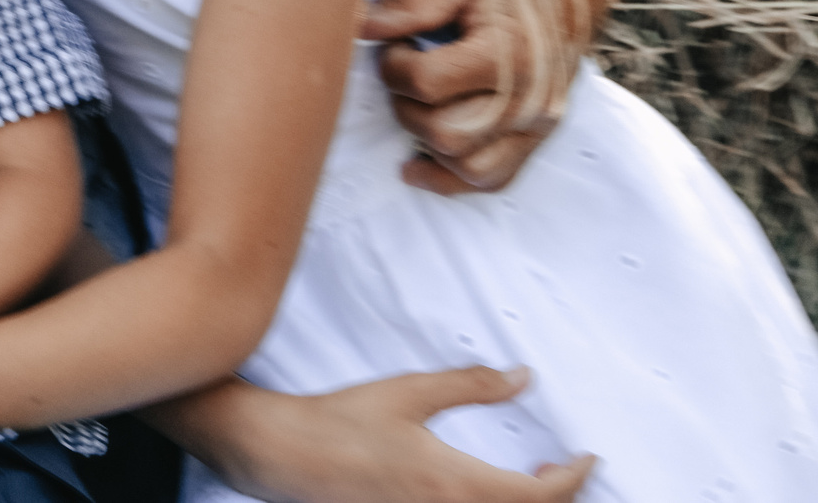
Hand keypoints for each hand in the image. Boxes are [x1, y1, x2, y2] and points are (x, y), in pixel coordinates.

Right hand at [197, 367, 595, 502]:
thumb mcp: (409, 393)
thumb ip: (469, 385)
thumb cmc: (340, 423)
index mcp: (457, 484)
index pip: (544, 496)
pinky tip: (479, 488)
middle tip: (561, 469)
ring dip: (521, 501)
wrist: (283, 455)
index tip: (587, 458)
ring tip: (527, 480)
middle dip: (557, 496)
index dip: (574, 479)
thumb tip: (520, 378)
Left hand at [364, 0, 572, 193]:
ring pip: (467, 167)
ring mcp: (538, 123)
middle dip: (407, 104)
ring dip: (426, 139)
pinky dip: (450, 178)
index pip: (426, 84)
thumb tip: (356, 24)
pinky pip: (493, 179)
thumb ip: (410, 3)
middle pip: (445, 134)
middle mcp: (531, 99)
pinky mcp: (538, 135)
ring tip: (418, 101)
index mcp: (511, 53)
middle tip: (406, 70)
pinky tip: (415, 164)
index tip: (395, 45)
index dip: (393, 65)